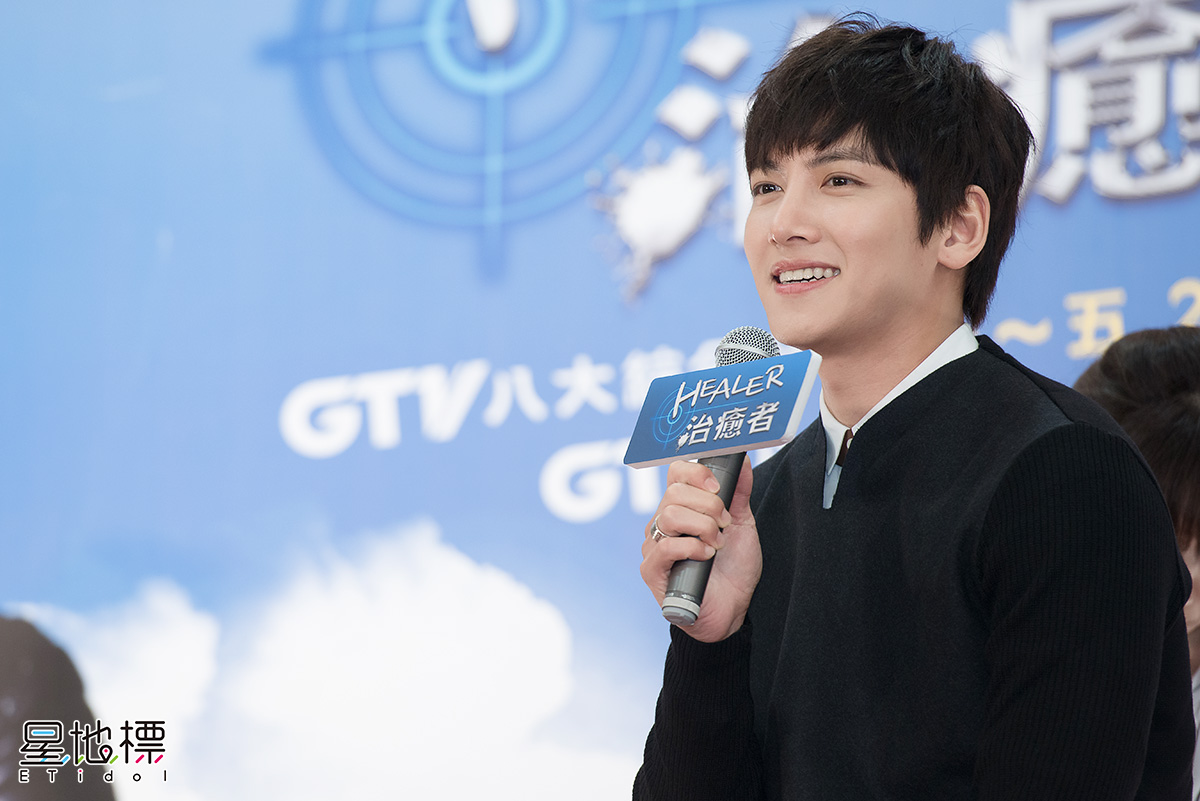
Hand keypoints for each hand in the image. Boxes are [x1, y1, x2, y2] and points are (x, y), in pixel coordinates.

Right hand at [640, 456, 761, 642]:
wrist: (732, 611)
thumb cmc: (733, 569)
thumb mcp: (742, 525)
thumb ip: (739, 493)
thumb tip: (742, 461)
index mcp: (681, 506)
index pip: (675, 472)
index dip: (696, 473)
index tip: (719, 488)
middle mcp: (663, 521)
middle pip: (674, 493)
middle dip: (708, 505)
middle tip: (724, 524)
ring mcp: (654, 545)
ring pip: (669, 516)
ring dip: (702, 527)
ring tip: (716, 544)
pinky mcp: (651, 569)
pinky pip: (665, 546)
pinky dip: (692, 548)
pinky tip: (706, 557)